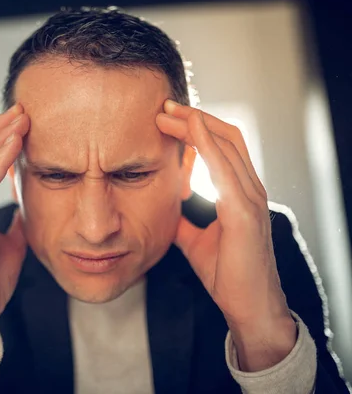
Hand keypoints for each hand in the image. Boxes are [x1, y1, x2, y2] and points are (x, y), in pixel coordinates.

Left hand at [157, 100, 295, 370]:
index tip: (166, 119)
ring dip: (196, 124)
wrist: (247, 306)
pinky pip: (225, 168)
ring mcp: (250, 198)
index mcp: (240, 192)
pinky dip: (207, 145)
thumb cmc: (227, 272)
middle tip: (162, 108)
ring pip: (227, 144)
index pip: (221, 146)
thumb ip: (183, 217)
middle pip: (225, 136)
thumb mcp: (195, 238)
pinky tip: (189, 131)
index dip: (196, 128)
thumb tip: (164, 204)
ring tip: (167, 113)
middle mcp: (250, 189)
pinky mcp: (244, 212)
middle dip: (193, 118)